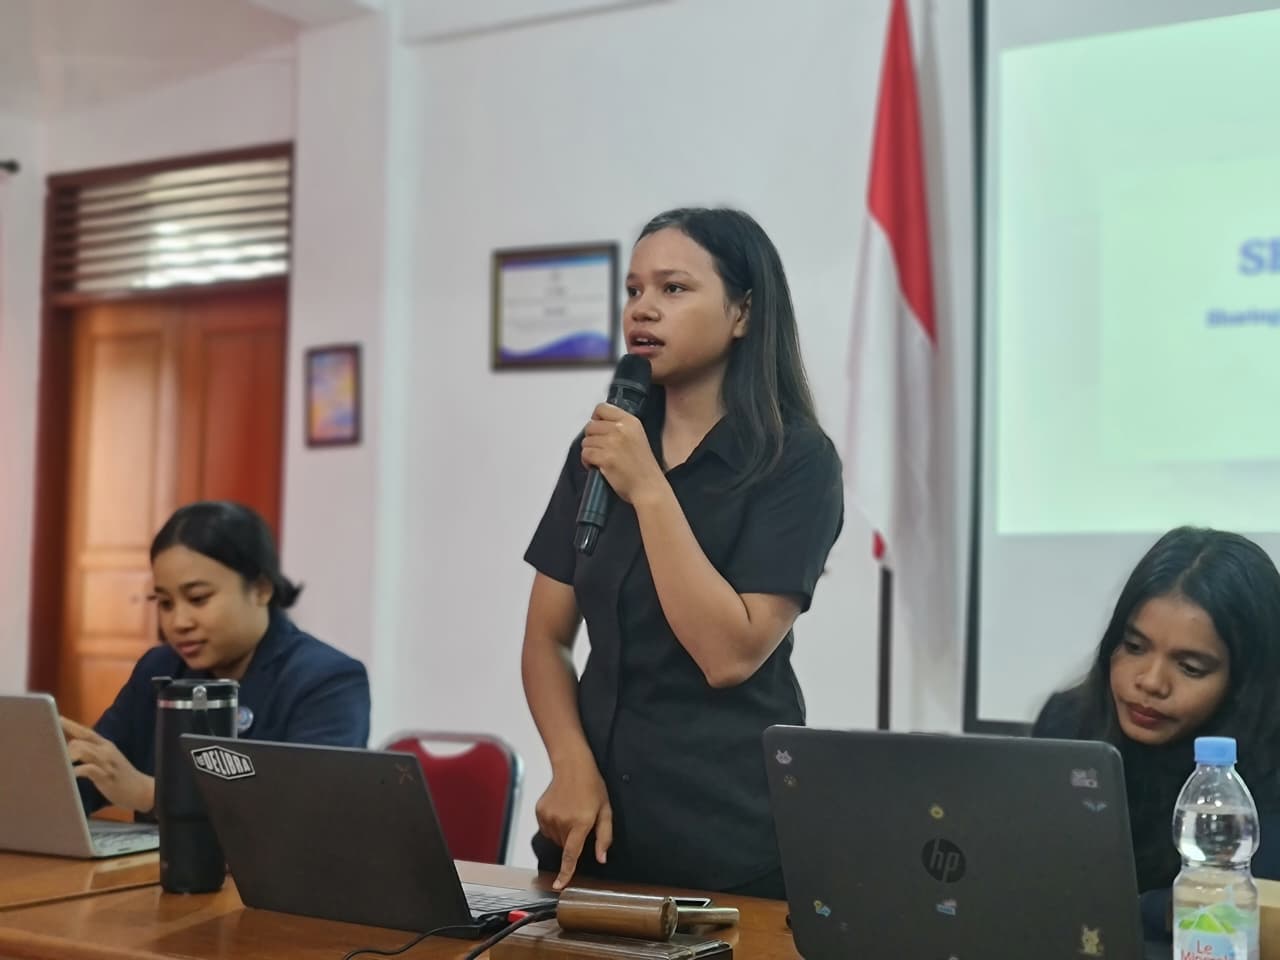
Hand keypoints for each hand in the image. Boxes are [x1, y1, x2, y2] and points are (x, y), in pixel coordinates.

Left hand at [60, 717, 154, 812]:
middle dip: (65, 747)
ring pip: (83, 750)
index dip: (71, 725)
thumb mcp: (108, 760)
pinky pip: (87, 769)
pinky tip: (71, 775)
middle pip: (81, 740)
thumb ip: (93, 753)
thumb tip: (72, 750)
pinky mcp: (106, 776)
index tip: (56, 719)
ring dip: (69, 757)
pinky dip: (76, 771)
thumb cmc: (120, 776)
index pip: (86, 731)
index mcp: (106, 746)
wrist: (141, 790)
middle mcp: (106, 751)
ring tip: (61, 766)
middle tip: (54, 758)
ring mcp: (106, 763)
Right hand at [534, 755, 613, 889]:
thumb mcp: (606, 811)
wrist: (572, 766)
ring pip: (556, 838)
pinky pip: (547, 829)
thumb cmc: (593, 787)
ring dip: (563, 833)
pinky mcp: (540, 812)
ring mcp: (548, 817)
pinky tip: (561, 810)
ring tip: (571, 812)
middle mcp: (562, 822)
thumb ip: (604, 837)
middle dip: (573, 840)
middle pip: (565, 846)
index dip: (566, 873)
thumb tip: (602, 858)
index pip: (571, 855)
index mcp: (580, 823)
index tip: (558, 887)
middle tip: (581, 821)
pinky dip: (554, 825)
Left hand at [581, 403, 665, 504]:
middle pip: (590, 426)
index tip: (598, 430)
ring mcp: (612, 443)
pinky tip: (596, 467)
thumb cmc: (643, 468)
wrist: (649, 488)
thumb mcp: (637, 437)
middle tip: (599, 449)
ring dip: (589, 451)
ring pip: (586, 441)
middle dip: (592, 438)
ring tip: (599, 460)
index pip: (601, 408)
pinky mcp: (605, 458)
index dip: (596, 419)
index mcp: (630, 421)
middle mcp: (621, 429)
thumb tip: (598, 424)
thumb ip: (620, 427)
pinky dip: (587, 461)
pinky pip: (585, 453)